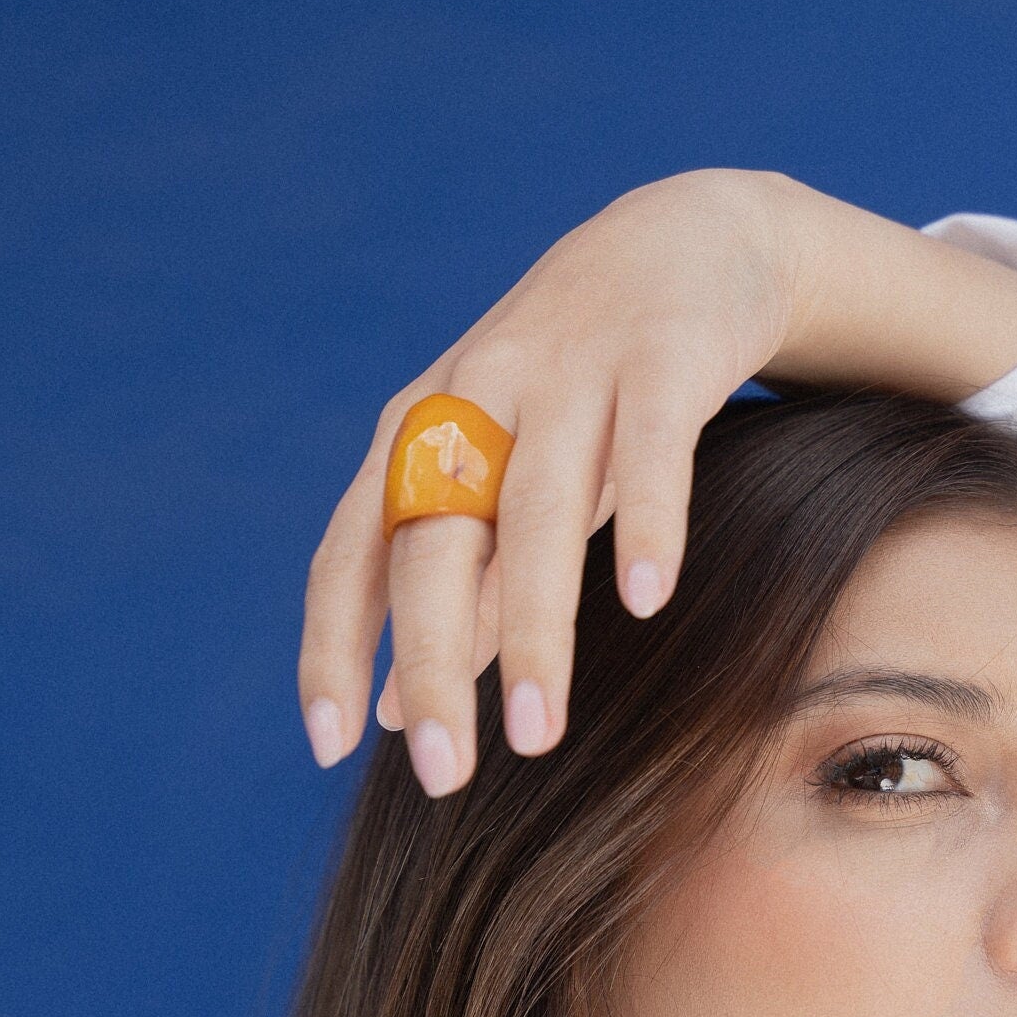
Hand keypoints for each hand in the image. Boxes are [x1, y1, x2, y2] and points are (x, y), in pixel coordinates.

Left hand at [297, 170, 1016, 793]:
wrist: (685, 240)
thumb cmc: (578, 389)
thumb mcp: (501, 480)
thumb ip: (454, 590)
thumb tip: (393, 720)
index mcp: (418, 429)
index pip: (352, 549)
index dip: (335, 646)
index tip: (330, 748)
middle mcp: (476, 395)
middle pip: (433, 543)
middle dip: (430, 663)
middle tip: (444, 776)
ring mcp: (568, 368)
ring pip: (536, 510)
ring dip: (532, 625)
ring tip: (537, 733)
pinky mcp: (663, 353)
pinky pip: (651, 446)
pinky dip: (648, 520)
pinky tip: (648, 600)